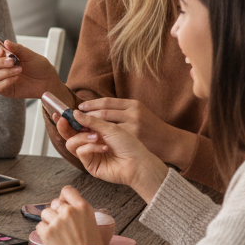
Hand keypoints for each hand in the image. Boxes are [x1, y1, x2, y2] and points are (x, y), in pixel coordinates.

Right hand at [0, 38, 60, 99]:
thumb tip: (5, 42)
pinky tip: (16, 78)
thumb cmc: (38, 66)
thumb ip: (17, 48)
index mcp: (0, 55)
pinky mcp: (3, 89)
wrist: (47, 80)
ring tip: (18, 70)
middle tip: (12, 61)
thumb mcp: (29, 54)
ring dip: (3, 72)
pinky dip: (6, 81)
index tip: (1, 51)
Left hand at [36, 186, 103, 244]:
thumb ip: (81, 215)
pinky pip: (39, 226)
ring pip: (45, 213)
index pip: (67, 190)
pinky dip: (44, 233)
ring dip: (49, 222)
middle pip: (55, 203)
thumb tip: (70, 208)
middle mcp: (69, 211)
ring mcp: (57, 221)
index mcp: (83, 208)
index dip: (63, 197)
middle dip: (56, 213)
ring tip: (58, 235)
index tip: (63, 204)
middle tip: (62, 226)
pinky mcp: (47, 232)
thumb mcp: (93, 225)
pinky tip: (54, 241)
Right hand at [63, 112, 168, 202]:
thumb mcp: (110, 127)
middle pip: (68, 135)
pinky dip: (91, 147)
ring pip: (71, 143)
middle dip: (65, 127)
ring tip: (97, 137)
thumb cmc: (128, 144)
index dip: (66, 119)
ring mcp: (89, 154)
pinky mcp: (89, 165)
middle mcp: (89, 142)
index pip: (75, 125)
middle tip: (64, 121)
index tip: (59, 113)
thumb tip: (74, 113)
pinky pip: (81, 152)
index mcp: (94, 132)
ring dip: (82, 137)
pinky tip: (104, 148)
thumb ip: (91, 121)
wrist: (138, 162)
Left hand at [77, 97, 197, 168]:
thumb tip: (97, 109)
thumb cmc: (151, 129)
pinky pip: (111, 137)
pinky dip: (100, 136)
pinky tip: (92, 138)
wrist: (169, 143)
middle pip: (104, 111)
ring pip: (106, 123)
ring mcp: (133, 126)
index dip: (91, 104)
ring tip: (81, 128)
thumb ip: (120, 111)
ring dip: (91, 126)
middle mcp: (133, 113)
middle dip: (88, 115)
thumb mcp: (138, 114)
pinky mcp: (133, 138)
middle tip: (74, 118)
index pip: (107, 101)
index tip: (80, 107)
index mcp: (133, 104)